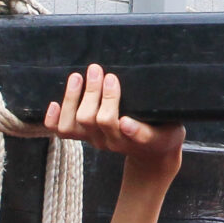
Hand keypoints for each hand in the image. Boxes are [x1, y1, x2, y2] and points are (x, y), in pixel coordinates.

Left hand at [40, 63, 183, 169]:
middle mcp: (109, 141)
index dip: (109, 100)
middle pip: (90, 119)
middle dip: (92, 91)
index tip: (111, 78)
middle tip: (97, 69)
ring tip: (77, 77)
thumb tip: (126, 123)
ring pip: (72, 125)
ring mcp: (94, 139)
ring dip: (72, 99)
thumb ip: (148, 131)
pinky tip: (54, 103)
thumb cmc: (163, 134)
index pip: (114, 122)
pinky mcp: (85, 136)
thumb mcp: (169, 133)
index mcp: (130, 138)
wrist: (153, 153)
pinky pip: (63, 132)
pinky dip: (54, 118)